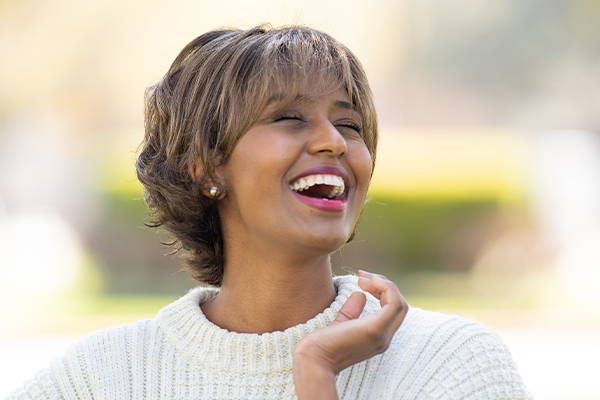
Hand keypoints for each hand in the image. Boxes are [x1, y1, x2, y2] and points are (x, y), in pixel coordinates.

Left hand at [293, 270, 408, 374]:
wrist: (312, 360)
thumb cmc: (320, 345)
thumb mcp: (340, 324)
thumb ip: (352, 311)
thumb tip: (360, 294)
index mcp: (378, 338)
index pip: (394, 312)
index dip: (382, 292)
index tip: (361, 281)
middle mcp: (384, 339)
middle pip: (401, 306)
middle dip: (385, 286)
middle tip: (363, 276)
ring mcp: (381, 335)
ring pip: (400, 304)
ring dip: (384, 284)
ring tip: (363, 278)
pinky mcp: (374, 329)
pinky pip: (393, 303)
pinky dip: (384, 287)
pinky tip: (365, 282)